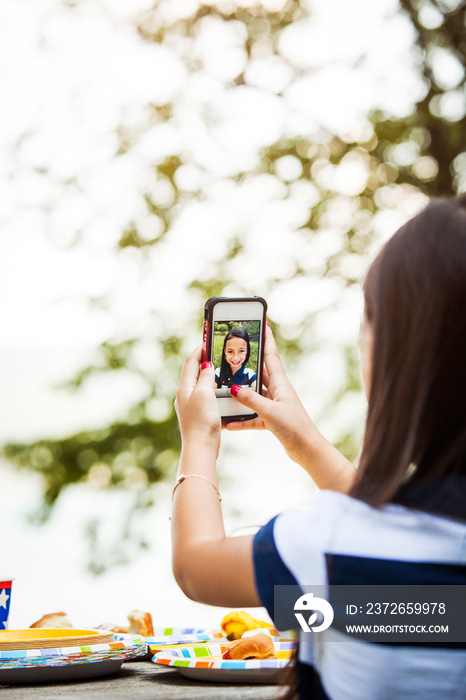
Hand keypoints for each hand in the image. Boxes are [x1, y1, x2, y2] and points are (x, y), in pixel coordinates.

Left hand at [175, 347, 220, 451]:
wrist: (201, 447)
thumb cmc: (202, 420)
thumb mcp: (205, 393)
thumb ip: (206, 377)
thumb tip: (206, 365)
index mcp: (184, 387)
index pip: (191, 362)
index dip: (200, 350)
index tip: (208, 341)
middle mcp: (185, 394)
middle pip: (194, 372)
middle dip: (204, 361)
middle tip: (216, 353)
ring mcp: (191, 405)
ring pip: (200, 384)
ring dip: (209, 375)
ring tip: (221, 369)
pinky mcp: (198, 414)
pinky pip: (205, 396)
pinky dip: (212, 389)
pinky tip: (221, 391)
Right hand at [226, 325, 354, 490]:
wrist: (306, 449)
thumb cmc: (294, 427)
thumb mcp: (270, 411)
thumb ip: (251, 399)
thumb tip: (234, 389)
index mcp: (280, 383)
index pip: (271, 354)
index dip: (266, 337)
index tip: (262, 322)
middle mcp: (277, 390)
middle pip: (259, 371)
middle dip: (247, 362)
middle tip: (232, 351)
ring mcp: (274, 404)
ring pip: (252, 394)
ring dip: (240, 392)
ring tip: (223, 386)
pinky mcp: (271, 419)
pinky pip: (252, 415)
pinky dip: (241, 419)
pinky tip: (229, 422)